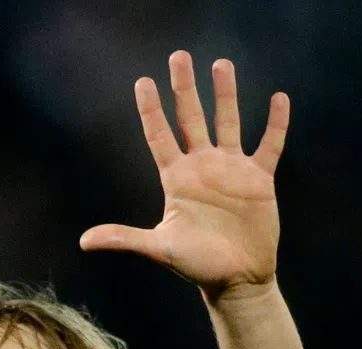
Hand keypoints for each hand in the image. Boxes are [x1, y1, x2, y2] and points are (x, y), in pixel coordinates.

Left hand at [79, 51, 287, 301]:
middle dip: (185, 89)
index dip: (151, 110)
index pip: (160, 137)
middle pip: (191, 119)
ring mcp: (231, 170)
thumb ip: (124, 238)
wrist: (235, 279)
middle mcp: (201, 168)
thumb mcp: (158, 248)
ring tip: (221, 64)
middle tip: (179, 57)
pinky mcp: (259, 178)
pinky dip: (275, 123)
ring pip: (228, 122)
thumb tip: (84, 241)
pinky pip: (269, 144)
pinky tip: (278, 98)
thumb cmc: (196, 265)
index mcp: (176, 180)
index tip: (142, 82)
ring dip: (225, 94)